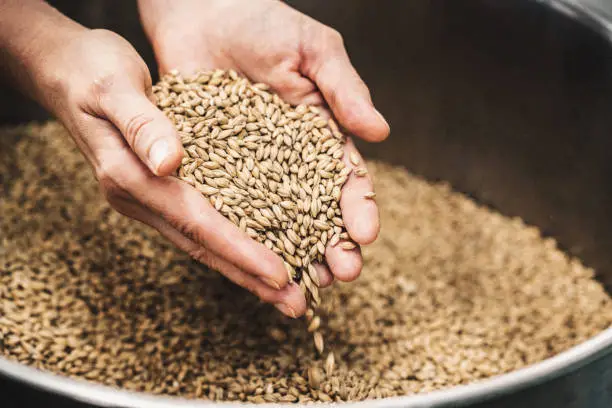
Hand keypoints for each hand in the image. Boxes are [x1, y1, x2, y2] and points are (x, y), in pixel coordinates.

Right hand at [29, 28, 305, 316]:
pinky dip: (230, 240)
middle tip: (295, 304)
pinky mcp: (157, 190)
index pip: (194, 221)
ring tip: (286, 289)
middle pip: (202, 245)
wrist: (66, 73)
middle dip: (249, 276)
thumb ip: (141, 125)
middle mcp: (139, 198)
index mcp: (130, 177)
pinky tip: (258, 247)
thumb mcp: (114, 88)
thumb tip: (169, 162)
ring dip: (244, 267)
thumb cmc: (91, 72)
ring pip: (201, 240)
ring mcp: (147, 198)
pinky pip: (198, 223)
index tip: (278, 274)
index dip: (238, 250)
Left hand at [139, 0, 390, 286]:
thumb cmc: (263, 22)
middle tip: (341, 275)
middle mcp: (286, 158)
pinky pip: (226, 202)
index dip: (358, 207)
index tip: (365, 233)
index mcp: (319, 133)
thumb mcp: (314, 51)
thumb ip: (345, 90)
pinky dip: (238, 232)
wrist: (200, 9)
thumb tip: (380, 133)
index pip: (345, 178)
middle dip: (330, 243)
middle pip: (314, 210)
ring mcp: (248, 166)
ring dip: (291, 251)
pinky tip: (247, 259)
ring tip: (305, 282)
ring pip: (274, 218)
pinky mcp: (211, 165)